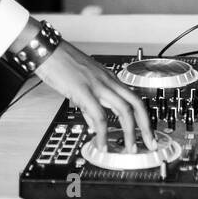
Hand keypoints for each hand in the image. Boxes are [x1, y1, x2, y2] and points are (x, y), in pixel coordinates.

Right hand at [34, 40, 155, 152]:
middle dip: (145, 126)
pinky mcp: (84, 91)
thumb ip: (89, 106)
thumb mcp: (82, 84)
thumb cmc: (62, 63)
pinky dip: (103, 132)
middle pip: (136, 103)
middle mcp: (108, 81)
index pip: (134, 98)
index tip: (147, 132)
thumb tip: (94, 125)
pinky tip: (102, 143)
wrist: (47, 50)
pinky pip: (99, 115)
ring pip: (124, 109)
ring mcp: (98, 85)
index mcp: (109, 79)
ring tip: (130, 148)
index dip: (143, 117)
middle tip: (150, 143)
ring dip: (129, 132)